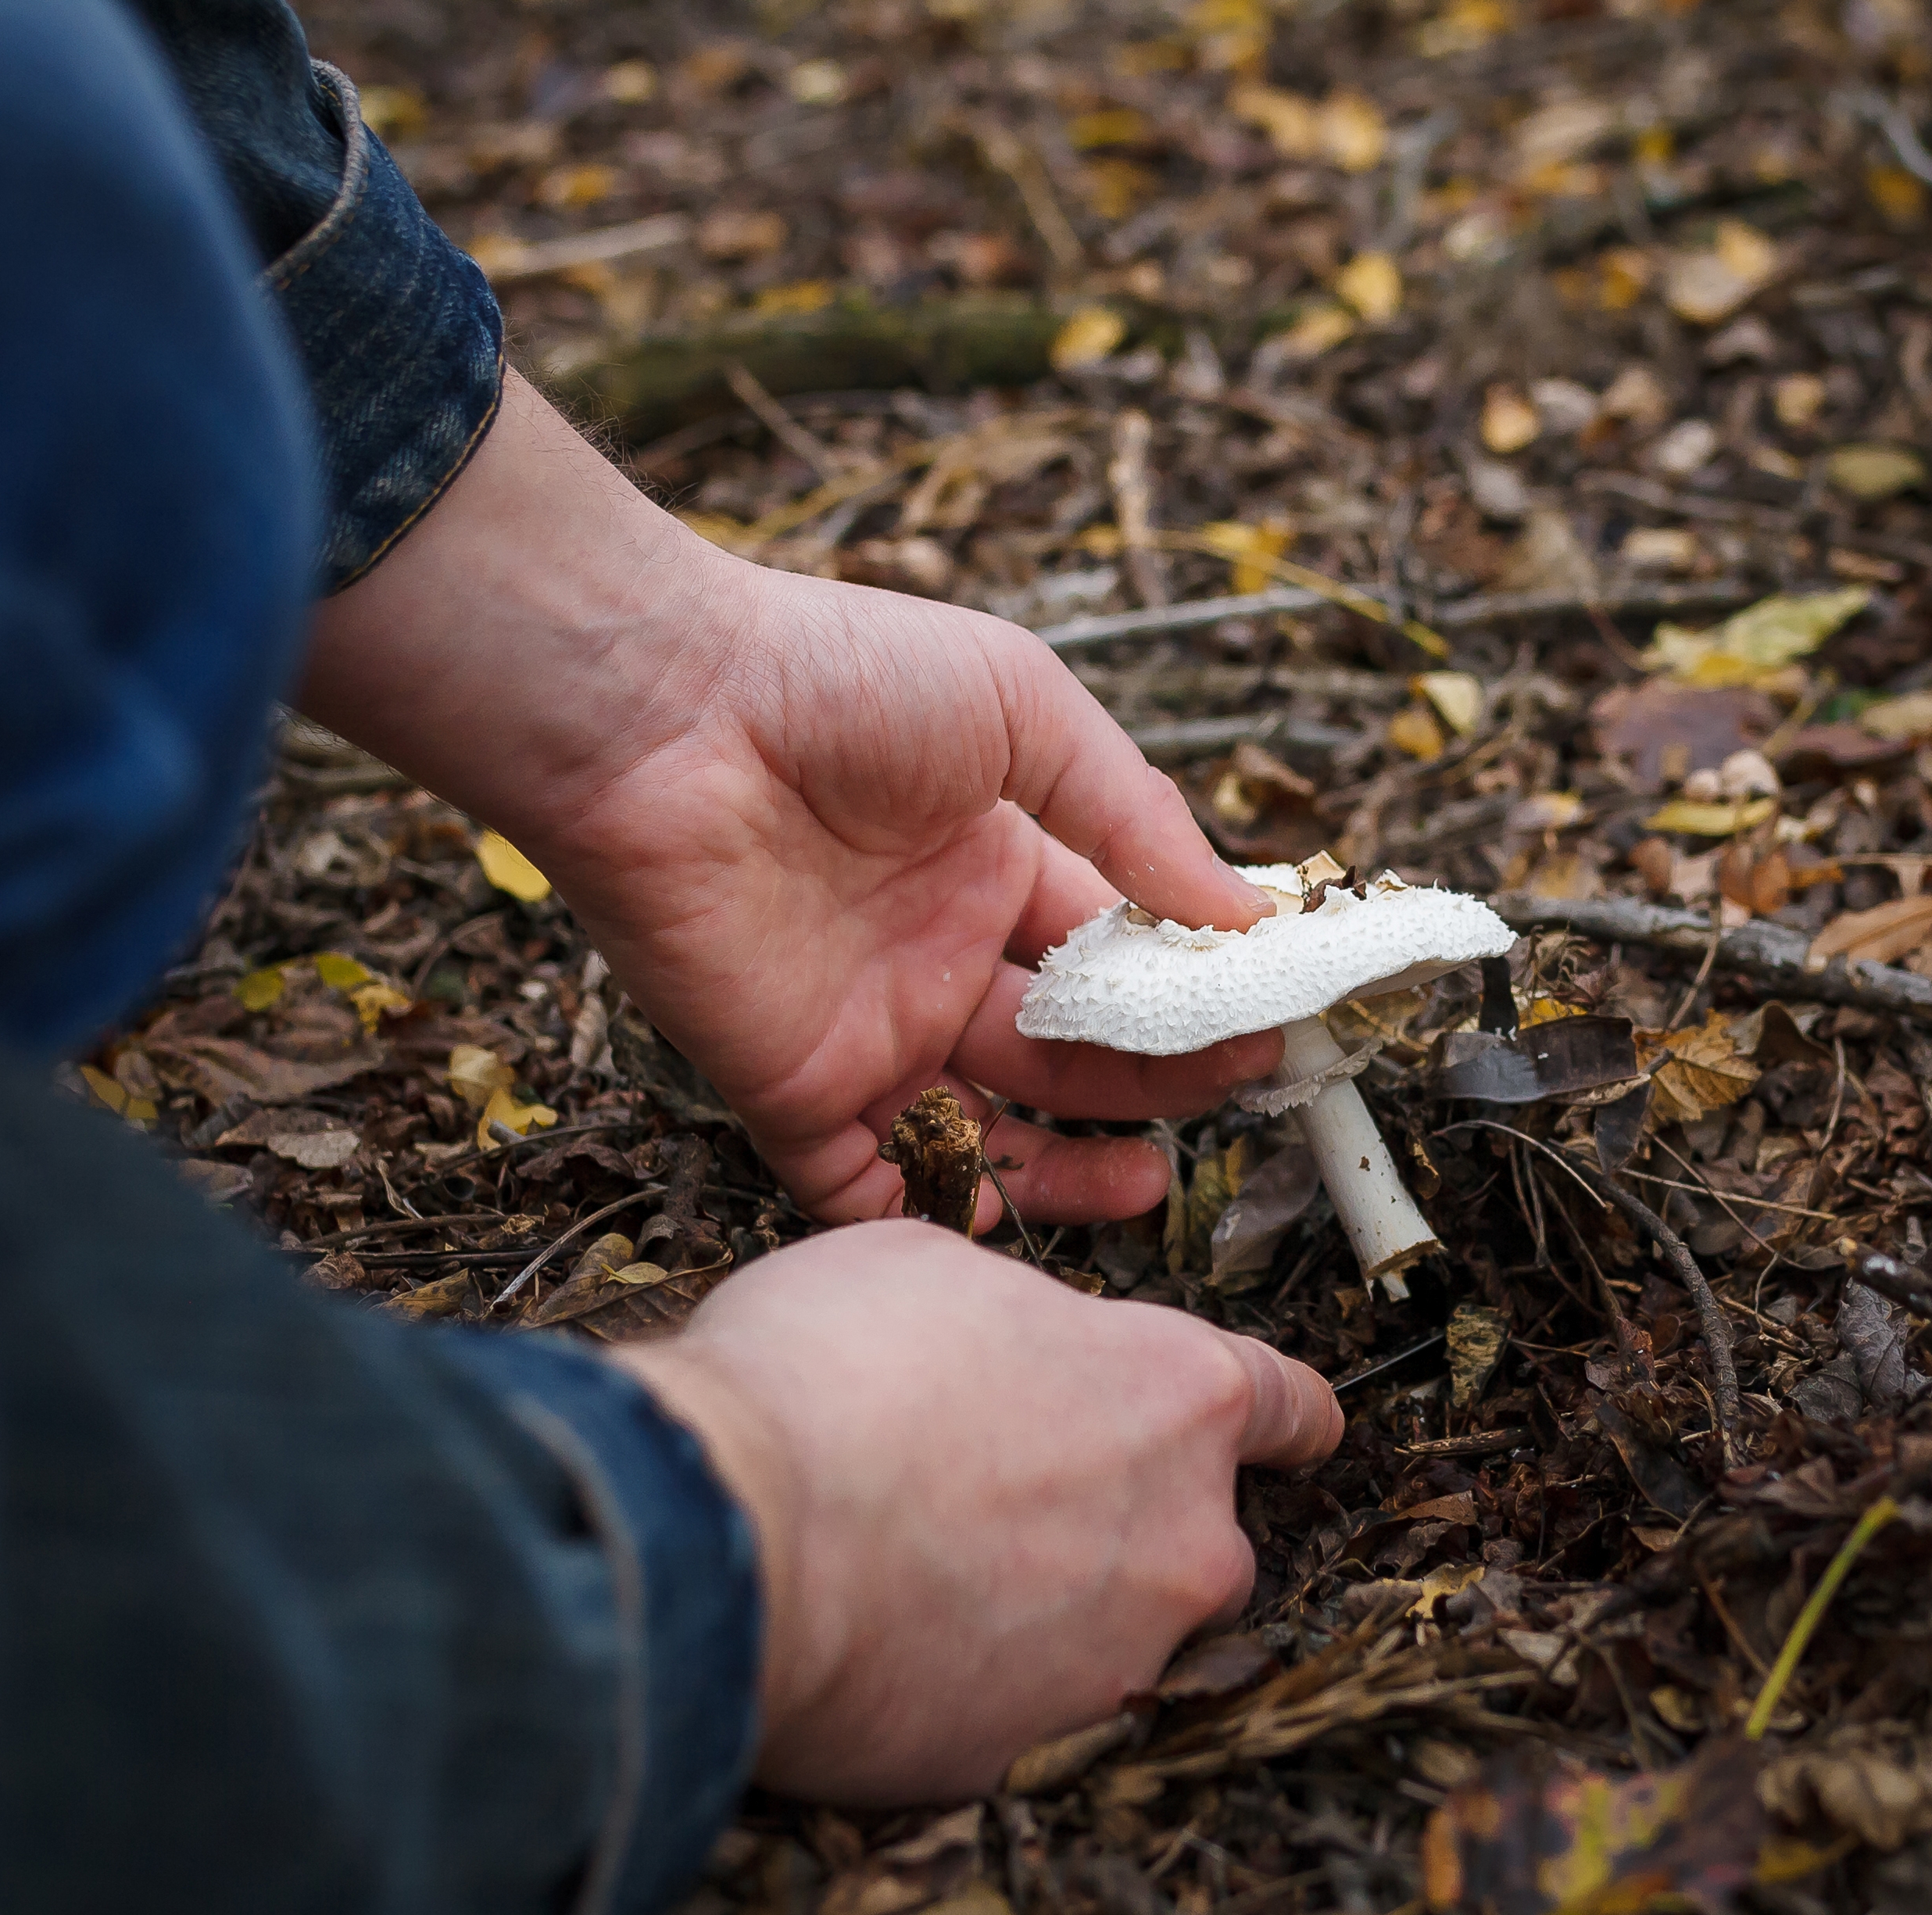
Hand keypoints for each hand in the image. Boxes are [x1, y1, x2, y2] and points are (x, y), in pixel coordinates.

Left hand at [302, 373, 1275, 1225]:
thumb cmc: (836, 676)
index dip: (1192, 989)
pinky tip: (1007, 1221)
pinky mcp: (791, 1086)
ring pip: (985, 1130)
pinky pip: (862, 1183)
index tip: (1271, 1018)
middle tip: (1238, 1090)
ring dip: (1066, 1168)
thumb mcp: (1022, 708)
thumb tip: (1245, 914)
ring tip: (1147, 1180)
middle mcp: (937, 956)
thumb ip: (1132, 816)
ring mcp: (868, 1028)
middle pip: (1069, 1052)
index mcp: (993, 864)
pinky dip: (927, 1216)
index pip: (1114, 951)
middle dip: (1156, 1079)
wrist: (660, 709)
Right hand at [615, 1221, 1341, 1801]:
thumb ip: (1026, 1317)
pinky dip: (989, 1693)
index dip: (1285, 1421)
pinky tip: (905, 1653)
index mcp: (1180, 1395)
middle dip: (1127, 1525)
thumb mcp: (931, 1269)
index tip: (1293, 1434)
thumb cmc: (823, 1376)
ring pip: (1123, 1635)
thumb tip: (1024, 1350)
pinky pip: (1039, 1719)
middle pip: (1198, 1534)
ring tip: (935, 1582)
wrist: (730, 1530)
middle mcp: (1189, 1536)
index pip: (1289, 1408)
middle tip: (1005, 1503)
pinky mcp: (1050, 1756)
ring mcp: (1129, 1660)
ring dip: (1058, 1615)